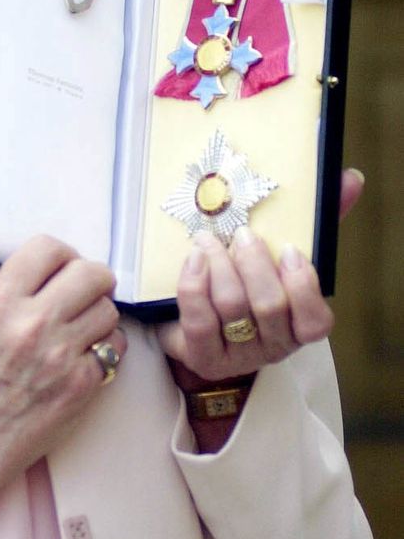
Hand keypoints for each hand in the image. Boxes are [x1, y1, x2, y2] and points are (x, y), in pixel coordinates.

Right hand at [0, 236, 124, 538]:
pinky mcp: (80, 386)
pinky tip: (84, 360)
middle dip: (92, 283)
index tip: (62, 271)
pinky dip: (105, 352)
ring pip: (109, 311)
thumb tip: (53, 277)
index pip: (49, 249)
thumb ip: (12, 296)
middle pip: (92, 274)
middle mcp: (31, 322)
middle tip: (83, 297)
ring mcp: (60, 355)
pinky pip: (115, 350)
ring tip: (79, 334)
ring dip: (99, 318)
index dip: (62, 257)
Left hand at [159, 167, 364, 384]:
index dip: (303, 285)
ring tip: (207, 239)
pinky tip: (193, 258)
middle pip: (270, 307)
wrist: (190, 321)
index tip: (290, 248)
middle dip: (254, 264)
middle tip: (243, 234)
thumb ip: (314, 223)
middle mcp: (273, 346)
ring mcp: (237, 356)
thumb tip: (348, 180)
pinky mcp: (202, 358)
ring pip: (233, 308)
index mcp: (298, 326)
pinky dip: (195, 284)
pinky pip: (199, 321)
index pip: (315, 323)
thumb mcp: (278, 254)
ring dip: (220, 265)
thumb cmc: (243, 282)